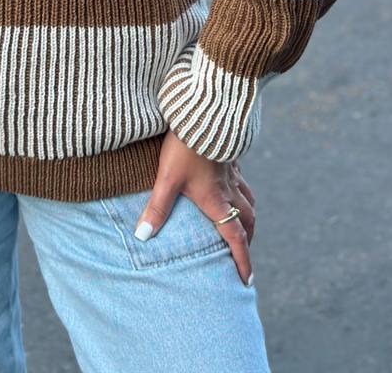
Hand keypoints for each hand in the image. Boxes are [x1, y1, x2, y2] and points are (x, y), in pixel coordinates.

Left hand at [134, 129, 255, 285]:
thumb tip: (142, 237)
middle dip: (247, 241)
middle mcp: (229, 189)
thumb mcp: (167, 178)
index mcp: (216, 200)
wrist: (202, 110)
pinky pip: (242, 179)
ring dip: (248, 217)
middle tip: (244, 255)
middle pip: (247, 221)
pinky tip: (233, 186)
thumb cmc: (184, 146)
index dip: (241, 261)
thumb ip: (157, 208)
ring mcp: (231, 171)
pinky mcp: (229, 155)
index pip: (234, 238)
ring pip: (249, 200)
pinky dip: (243, 191)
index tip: (246, 281)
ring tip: (243, 226)